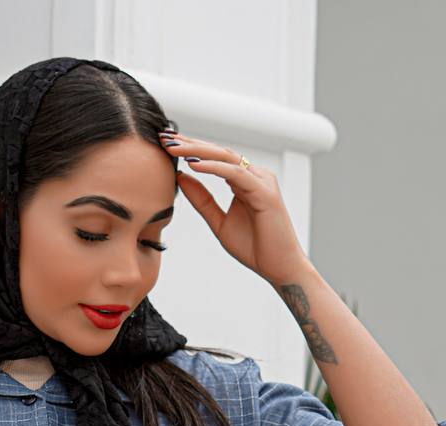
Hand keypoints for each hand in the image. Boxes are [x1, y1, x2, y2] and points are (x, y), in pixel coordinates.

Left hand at [160, 130, 308, 285]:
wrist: (279, 268)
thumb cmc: (255, 248)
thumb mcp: (219, 222)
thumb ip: (202, 201)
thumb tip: (182, 177)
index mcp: (244, 181)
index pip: (214, 159)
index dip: (191, 149)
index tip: (166, 144)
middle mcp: (254, 176)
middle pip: (219, 153)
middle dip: (191, 143)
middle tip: (165, 138)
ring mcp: (261, 182)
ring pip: (226, 158)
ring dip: (199, 151)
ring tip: (175, 148)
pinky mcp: (265, 193)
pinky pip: (236, 174)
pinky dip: (214, 168)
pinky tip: (194, 164)